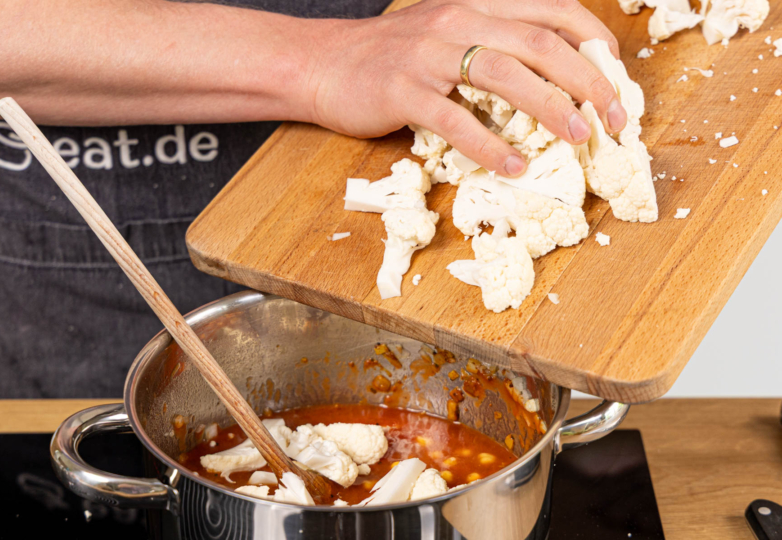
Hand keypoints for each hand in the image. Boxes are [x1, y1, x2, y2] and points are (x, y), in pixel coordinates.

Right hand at [304, 0, 626, 175]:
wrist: (325, 63)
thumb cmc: (392, 57)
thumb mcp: (448, 33)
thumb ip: (494, 44)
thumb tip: (552, 80)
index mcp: (477, 3)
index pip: (553, 10)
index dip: (595, 41)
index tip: (618, 77)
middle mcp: (459, 20)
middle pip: (540, 44)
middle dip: (588, 81)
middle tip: (614, 119)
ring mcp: (430, 55)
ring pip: (505, 75)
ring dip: (549, 108)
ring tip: (577, 137)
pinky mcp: (404, 91)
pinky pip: (455, 120)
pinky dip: (489, 145)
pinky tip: (513, 165)